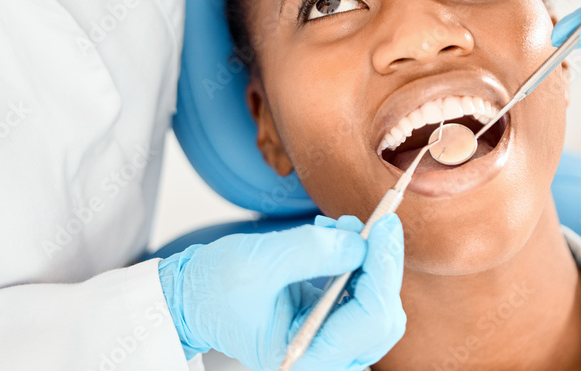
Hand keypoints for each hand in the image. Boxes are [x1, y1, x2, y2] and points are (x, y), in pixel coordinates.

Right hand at [158, 213, 405, 369]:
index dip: (384, 270)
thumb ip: (313, 251)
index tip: (385, 226)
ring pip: (376, 304)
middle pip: (382, 317)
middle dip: (381, 266)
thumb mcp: (261, 261)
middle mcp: (324, 357)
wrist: (194, 295)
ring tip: (337, 230)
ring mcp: (329, 343)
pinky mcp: (330, 323)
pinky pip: (360, 293)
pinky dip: (356, 261)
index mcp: (306, 358)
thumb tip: (361, 243)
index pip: (369, 320)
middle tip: (375, 223)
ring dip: (368, 261)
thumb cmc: (215, 287)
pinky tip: (333, 240)